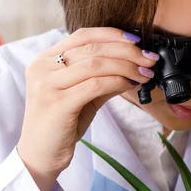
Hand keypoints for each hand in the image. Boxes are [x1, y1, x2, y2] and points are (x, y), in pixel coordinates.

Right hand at [17, 27, 158, 190]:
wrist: (41, 156)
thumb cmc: (61, 124)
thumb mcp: (82, 95)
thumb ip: (102, 77)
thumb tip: (134, 64)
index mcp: (45, 60)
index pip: (82, 35)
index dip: (112, 35)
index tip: (136, 41)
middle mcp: (42, 67)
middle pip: (92, 48)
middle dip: (127, 52)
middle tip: (149, 59)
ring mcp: (47, 84)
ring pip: (95, 65)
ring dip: (126, 67)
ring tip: (145, 73)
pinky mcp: (57, 103)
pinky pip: (95, 85)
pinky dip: (117, 82)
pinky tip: (130, 85)